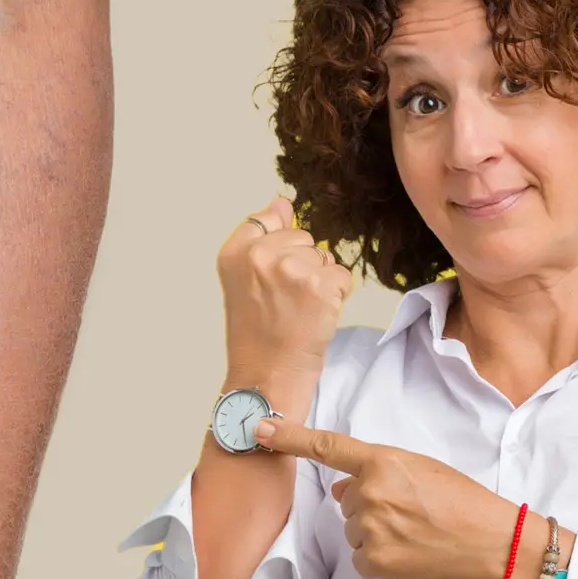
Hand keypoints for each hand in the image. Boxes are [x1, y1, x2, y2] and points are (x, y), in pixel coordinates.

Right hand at [217, 195, 353, 384]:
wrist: (266, 378)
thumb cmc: (257, 337)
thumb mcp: (244, 282)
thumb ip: (261, 237)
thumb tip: (282, 200)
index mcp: (234, 251)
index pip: (269, 218)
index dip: (280, 249)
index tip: (272, 280)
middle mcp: (259, 254)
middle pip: (303, 238)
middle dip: (302, 266)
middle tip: (286, 302)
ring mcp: (290, 268)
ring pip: (324, 257)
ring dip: (321, 282)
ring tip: (300, 311)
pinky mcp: (319, 285)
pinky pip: (342, 276)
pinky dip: (337, 297)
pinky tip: (316, 317)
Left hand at [252, 416, 519, 578]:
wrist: (490, 540)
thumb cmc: (461, 499)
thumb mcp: (419, 468)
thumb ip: (376, 471)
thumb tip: (340, 486)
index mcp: (382, 461)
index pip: (326, 446)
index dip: (289, 437)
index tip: (258, 428)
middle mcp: (370, 492)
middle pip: (345, 498)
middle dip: (368, 503)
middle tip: (409, 509)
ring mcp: (371, 528)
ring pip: (352, 529)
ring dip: (374, 531)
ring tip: (414, 531)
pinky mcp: (375, 561)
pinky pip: (360, 558)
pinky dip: (379, 558)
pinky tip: (408, 552)